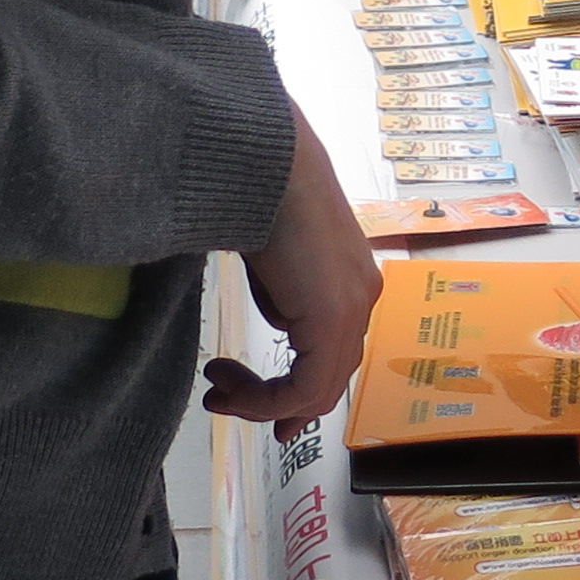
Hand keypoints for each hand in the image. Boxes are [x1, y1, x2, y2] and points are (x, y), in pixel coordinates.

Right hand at [205, 121, 378, 426]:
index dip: (305, 392)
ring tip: (217, 393)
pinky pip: (305, 386)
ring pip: (317, 388)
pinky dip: (265, 399)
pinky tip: (227, 383)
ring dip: (261, 402)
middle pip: (330, 376)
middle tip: (233, 409)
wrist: (268, 164)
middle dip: (283, 406)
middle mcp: (362, 299)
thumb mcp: (276, 261)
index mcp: (352, 281)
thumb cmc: (261, 192)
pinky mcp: (334, 319)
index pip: (337, 354)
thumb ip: (286, 295)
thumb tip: (283, 322)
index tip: (275, 415)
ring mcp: (353, 310)